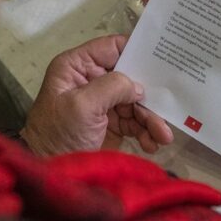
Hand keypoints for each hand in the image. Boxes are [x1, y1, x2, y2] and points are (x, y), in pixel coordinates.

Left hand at [21, 35, 173, 156]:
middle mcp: (91, 80)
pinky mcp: (112, 125)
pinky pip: (135, 123)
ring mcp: (103, 104)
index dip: (136, 50)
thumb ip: (112, 87)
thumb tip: (138, 86)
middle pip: (130, 77)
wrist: (50, 172)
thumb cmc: (58, 133)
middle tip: (170, 102)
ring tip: (163, 136)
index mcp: (78, 66)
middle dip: (149, 92)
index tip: (162, 58)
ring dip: (151, 118)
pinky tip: (152, 143)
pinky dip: (146, 132)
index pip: (112, 48)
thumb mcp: (82, 105)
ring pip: (136, 103)